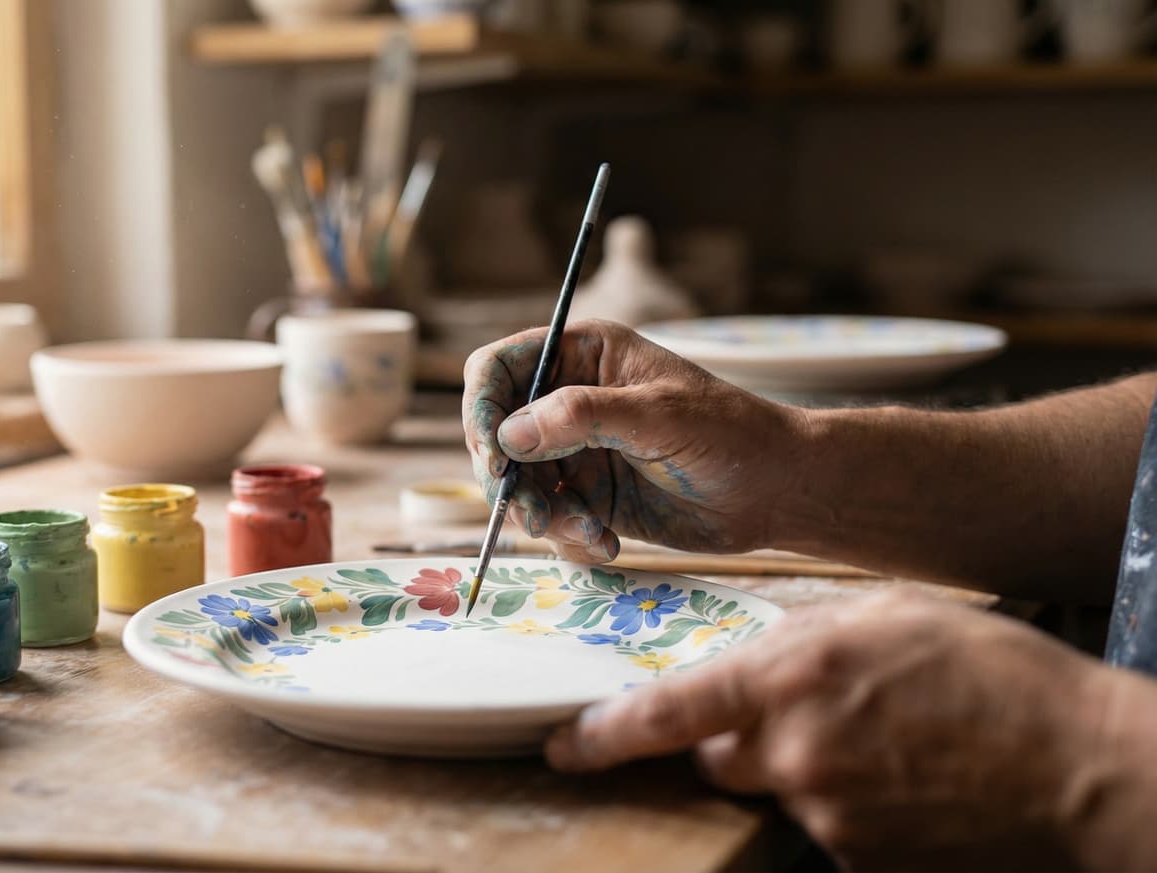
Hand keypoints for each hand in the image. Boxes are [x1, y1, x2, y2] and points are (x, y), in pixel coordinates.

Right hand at [461, 319, 807, 560]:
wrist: (777, 494)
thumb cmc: (731, 435)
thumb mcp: (659, 415)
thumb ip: (582, 416)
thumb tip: (510, 433)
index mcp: (583, 355)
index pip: (499, 367)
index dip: (481, 406)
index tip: (492, 454)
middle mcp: (569, 399)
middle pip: (495, 432)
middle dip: (506, 477)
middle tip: (532, 512)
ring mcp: (575, 450)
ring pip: (516, 483)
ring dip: (539, 515)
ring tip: (585, 533)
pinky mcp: (587, 497)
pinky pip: (548, 518)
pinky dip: (567, 536)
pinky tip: (606, 543)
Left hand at [545, 591, 1142, 869]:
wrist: (1083, 768)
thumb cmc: (996, 678)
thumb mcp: (891, 613)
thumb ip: (805, 632)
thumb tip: (758, 656)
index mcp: (791, 676)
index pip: (668, 711)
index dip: (603, 734)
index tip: (562, 746)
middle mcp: (794, 750)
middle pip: (720, 755)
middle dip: (745, 737)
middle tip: (816, 715)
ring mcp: (827, 813)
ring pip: (780, 789)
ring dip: (810, 768)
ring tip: (892, 744)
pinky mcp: (861, 860)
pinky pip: (829, 828)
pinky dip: (854, 805)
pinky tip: (910, 781)